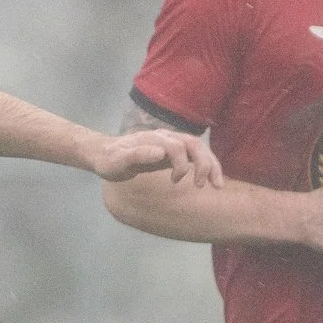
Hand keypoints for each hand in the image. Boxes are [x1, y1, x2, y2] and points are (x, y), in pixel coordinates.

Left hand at [88, 127, 224, 187]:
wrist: (105, 154)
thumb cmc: (110, 160)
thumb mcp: (118, 160)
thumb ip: (137, 155)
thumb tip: (160, 153)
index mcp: (155, 139)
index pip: (178, 146)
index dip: (182, 163)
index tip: (176, 181)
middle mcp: (167, 137)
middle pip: (195, 144)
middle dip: (206, 164)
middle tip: (212, 185)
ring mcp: (172, 143)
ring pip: (198, 149)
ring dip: (211, 165)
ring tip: (217, 185)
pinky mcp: (173, 152)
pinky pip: (195, 155)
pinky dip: (204, 166)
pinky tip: (208, 179)